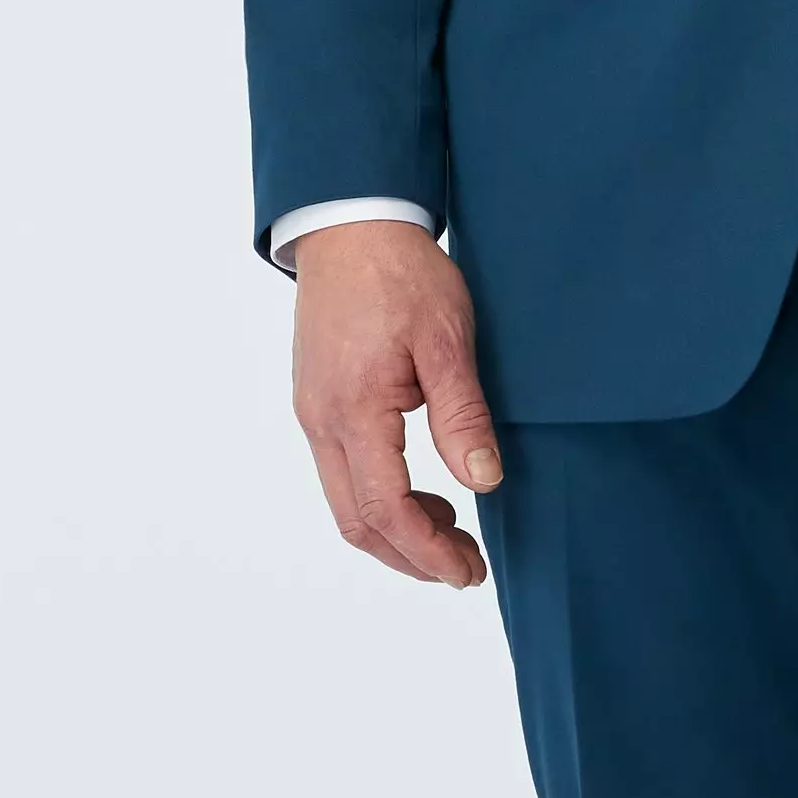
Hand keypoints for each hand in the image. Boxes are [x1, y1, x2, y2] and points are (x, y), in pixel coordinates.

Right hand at [288, 219, 501, 586]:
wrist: (350, 225)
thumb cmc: (401, 273)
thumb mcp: (448, 339)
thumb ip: (462, 415)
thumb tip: (483, 481)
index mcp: (354, 410)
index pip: (387, 510)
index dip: (428, 553)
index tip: (467, 572)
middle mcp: (322, 420)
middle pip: (357, 522)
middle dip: (411, 556)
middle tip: (466, 567)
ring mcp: (313, 412)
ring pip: (345, 502)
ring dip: (396, 530)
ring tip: (452, 530)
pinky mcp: (317, 401)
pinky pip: (342, 472)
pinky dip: (380, 498)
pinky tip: (422, 490)